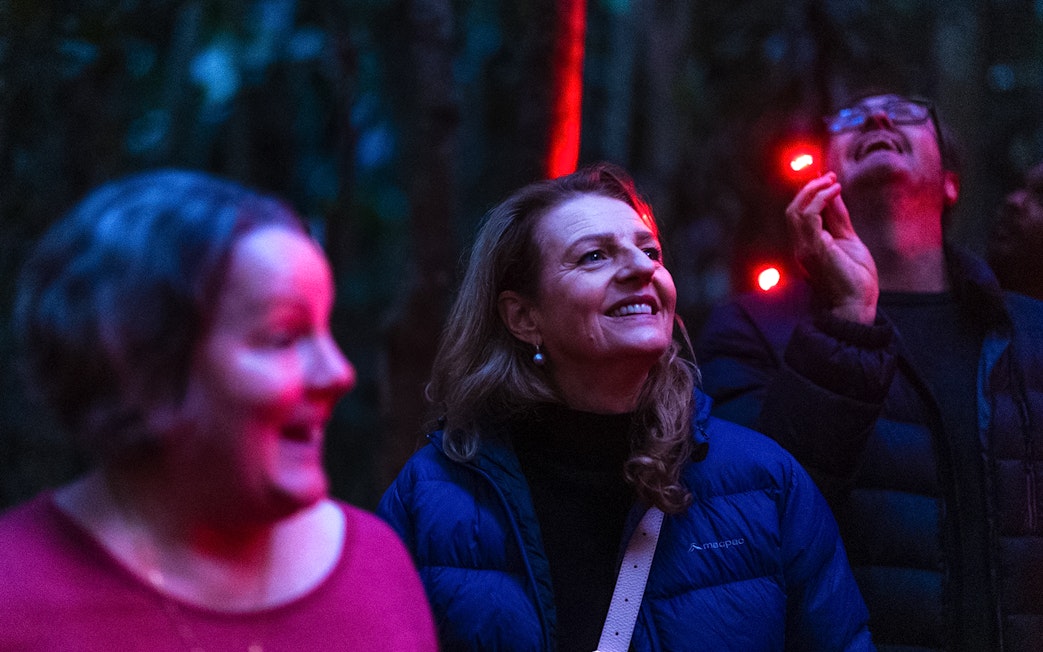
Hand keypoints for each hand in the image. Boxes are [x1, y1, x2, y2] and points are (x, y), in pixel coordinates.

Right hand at [785, 173, 878, 323]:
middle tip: (828, 176)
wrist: (858, 304)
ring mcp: (804, 249)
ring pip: (796, 211)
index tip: (826, 178)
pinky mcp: (813, 249)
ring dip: (813, 191)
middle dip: (808, 189)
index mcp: (806, 247)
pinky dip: (820, 199)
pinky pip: (808, 217)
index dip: (810, 194)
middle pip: (793, 210)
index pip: (800, 215)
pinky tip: (834, 191)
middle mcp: (800, 247)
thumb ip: (839, 218)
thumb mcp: (849, 240)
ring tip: (831, 181)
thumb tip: (834, 194)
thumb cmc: (856, 279)